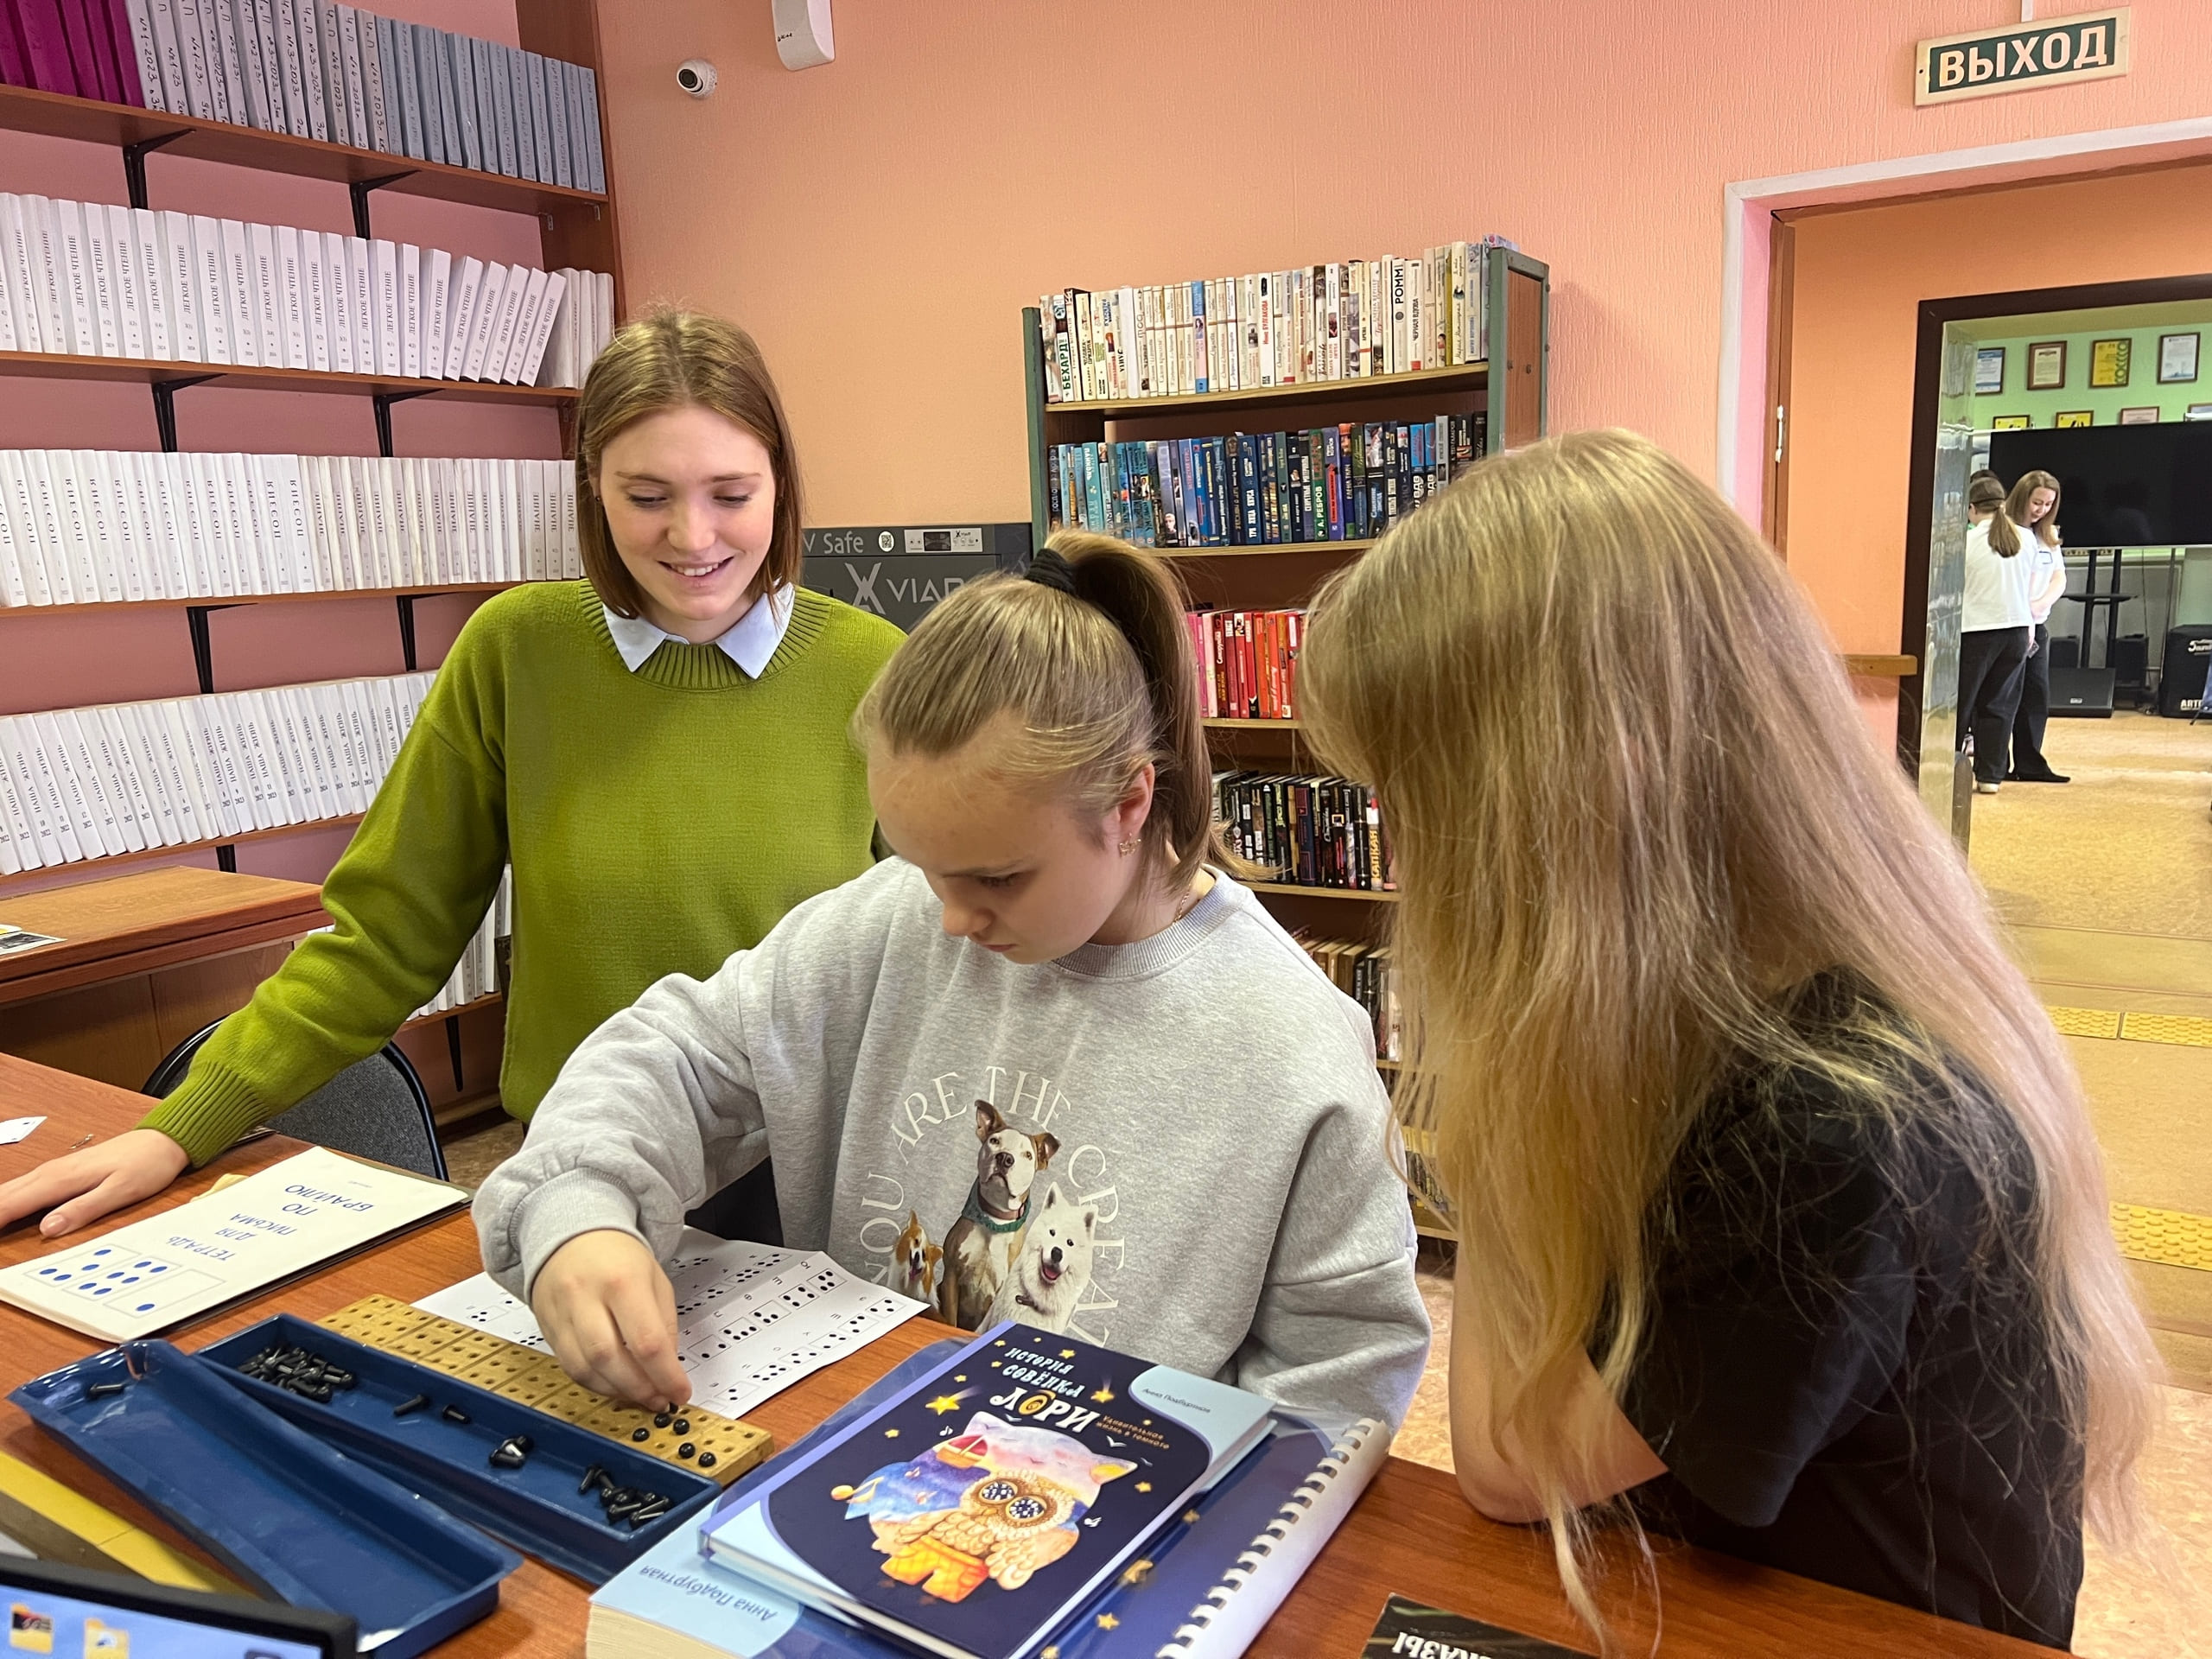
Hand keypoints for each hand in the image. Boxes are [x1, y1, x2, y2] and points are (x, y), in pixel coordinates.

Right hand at [0, 1129, 190, 1237]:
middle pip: (3, 1197)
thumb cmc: (147, 1165)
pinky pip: (22, 1188)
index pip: (11, 1205)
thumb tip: (48, 1228)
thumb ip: (84, 1209)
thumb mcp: (122, 1192)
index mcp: (60, 1179)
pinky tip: (1, 1210)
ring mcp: (53, 1171)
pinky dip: (5, 1201)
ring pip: (9, 1191)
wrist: (163, 1140)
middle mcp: (50, 1172)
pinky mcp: (60, 1173)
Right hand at [530, 1229, 689, 1408]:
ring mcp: (561, 1314)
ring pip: (585, 1369)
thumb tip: (668, 1369)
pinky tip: (614, 1384)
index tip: (680, 1392)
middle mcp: (586, 1297)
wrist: (571, 1234)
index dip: (666, 1376)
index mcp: (622, 1281)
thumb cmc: (617, 1256)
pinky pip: (570, 1368)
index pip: (646, 1341)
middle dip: (639, 1388)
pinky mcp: (547, 1329)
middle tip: (659, 1399)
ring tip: (639, 1394)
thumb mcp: (655, 1279)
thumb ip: (664, 1324)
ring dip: (616, 1391)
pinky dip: (595, 1383)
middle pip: (610, 1359)